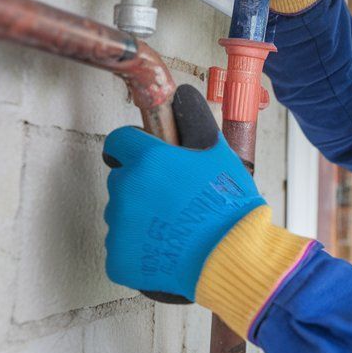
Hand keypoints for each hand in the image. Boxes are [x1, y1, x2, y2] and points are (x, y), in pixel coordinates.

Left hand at [102, 85, 264, 301]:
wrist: (233, 257)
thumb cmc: (230, 204)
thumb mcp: (219, 153)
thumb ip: (194, 119)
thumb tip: (182, 93)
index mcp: (147, 160)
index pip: (118, 143)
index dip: (135, 149)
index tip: (152, 162)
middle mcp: (126, 190)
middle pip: (122, 181)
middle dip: (143, 187)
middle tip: (177, 202)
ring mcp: (120, 227)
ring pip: (123, 216)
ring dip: (142, 219)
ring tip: (178, 229)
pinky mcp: (120, 259)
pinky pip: (123, 249)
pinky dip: (141, 252)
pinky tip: (169, 251)